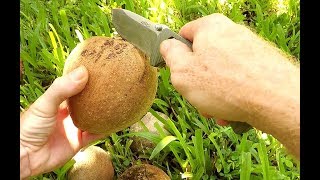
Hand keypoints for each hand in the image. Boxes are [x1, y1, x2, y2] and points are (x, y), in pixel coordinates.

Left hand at [20, 66, 104, 178]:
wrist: (25, 156)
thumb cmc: (28, 127)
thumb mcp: (45, 103)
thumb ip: (62, 88)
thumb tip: (84, 71)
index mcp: (59, 101)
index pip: (76, 86)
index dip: (88, 79)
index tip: (101, 69)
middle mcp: (68, 113)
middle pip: (88, 102)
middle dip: (99, 95)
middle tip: (114, 84)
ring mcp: (74, 127)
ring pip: (94, 117)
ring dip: (105, 112)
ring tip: (119, 101)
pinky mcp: (79, 141)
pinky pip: (95, 134)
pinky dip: (105, 129)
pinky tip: (115, 122)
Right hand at [160, 14, 298, 158]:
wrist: (275, 100)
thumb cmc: (227, 86)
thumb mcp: (183, 72)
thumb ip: (170, 55)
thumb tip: (168, 47)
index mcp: (210, 27)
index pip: (183, 35)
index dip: (177, 56)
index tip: (179, 73)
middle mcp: (232, 32)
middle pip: (203, 58)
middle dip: (199, 82)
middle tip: (199, 98)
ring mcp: (248, 48)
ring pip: (220, 73)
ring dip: (214, 94)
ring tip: (217, 111)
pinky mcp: (261, 63)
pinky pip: (237, 80)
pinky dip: (231, 95)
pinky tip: (232, 111)